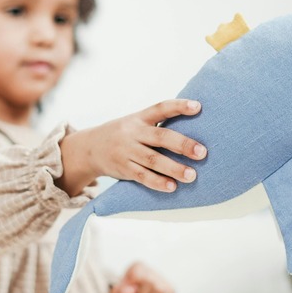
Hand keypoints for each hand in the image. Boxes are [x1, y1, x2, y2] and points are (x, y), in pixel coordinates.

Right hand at [58, 99, 206, 195]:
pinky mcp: (123, 168)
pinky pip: (142, 176)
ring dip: (174, 168)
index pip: (161, 108)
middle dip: (183, 144)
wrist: (89, 148)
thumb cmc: (124, 135)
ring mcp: (127, 151)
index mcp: (139, 118)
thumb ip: (157, 125)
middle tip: (202, 152)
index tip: (198, 107)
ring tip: (192, 175)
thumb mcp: (135, 123)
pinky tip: (172, 186)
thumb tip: (193, 129)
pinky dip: (157, 182)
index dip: (179, 106)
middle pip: (160, 137)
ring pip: (152, 160)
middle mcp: (133, 133)